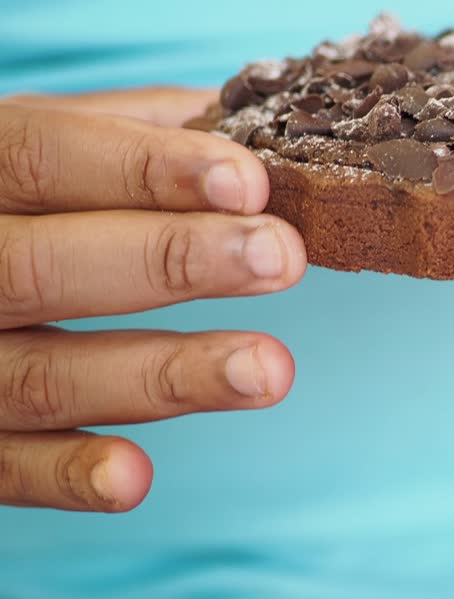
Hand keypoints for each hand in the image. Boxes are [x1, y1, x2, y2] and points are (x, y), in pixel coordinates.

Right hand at [0, 88, 304, 511]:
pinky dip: (63, 474)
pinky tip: (135, 479)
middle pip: (42, 266)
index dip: (146, 170)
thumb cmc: (2, 201)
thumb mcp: (30, 143)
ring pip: (38, 374)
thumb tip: (249, 119)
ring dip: (159, 376)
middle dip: (170, 261)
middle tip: (281, 258)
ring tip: (268, 370)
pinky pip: (1, 467)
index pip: (42, 158)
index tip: (250, 182)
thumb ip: (125, 128)